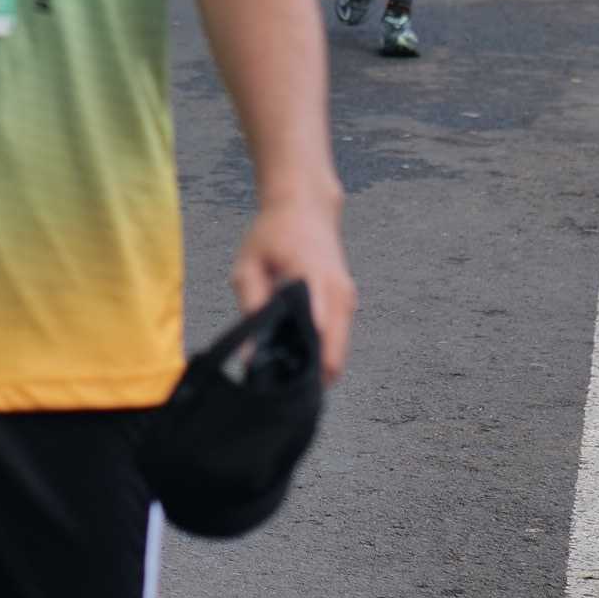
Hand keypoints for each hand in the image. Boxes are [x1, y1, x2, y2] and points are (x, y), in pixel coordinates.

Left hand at [232, 191, 355, 384]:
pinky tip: (293, 357)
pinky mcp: (348, 305)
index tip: (278, 386)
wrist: (306, 206)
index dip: (299, 365)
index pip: (316, 332)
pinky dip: (319, 355)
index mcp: (313, 278)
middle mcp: (338, 293)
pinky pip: (337, 343)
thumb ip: (251, 305)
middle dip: (306, 378)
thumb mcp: (249, 263)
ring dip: (313, 369)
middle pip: (332, 356)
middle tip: (275, 391)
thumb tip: (251, 355)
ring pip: (336, 354)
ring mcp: (348, 300)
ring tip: (281, 375)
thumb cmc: (273, 234)